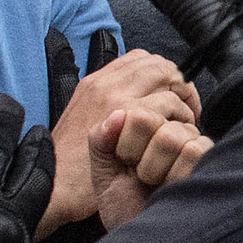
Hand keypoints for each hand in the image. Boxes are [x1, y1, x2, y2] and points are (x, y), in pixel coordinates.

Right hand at [43, 50, 200, 231]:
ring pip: (166, 77)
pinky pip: (166, 103)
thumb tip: (140, 99)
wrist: (56, 184)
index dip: (164, 75)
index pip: (141, 59)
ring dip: (182, 100)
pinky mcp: (126, 118)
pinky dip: (180, 115)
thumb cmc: (73, 163)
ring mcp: (116, 98)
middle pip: (158, 63)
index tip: (172, 97)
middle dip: (180, 84)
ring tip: (183, 124)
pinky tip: (176, 134)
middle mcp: (106, 84)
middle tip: (187, 110)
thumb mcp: (87, 123)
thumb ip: (112, 107)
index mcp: (96, 82)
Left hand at [90, 106, 209, 231]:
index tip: (126, 163)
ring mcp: (194, 144)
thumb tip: (117, 115)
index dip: (124, 141)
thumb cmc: (126, 209)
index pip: (135, 110)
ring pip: (170, 135)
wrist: (142, 242)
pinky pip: (192, 150)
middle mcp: (173, 131)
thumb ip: (101, 138)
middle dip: (136, 154)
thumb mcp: (103, 170)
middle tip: (141, 176)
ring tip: (157, 184)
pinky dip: (175, 175)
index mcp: (148, 128)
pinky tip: (174, 188)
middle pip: (149, 119)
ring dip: (155, 168)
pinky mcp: (211, 161)